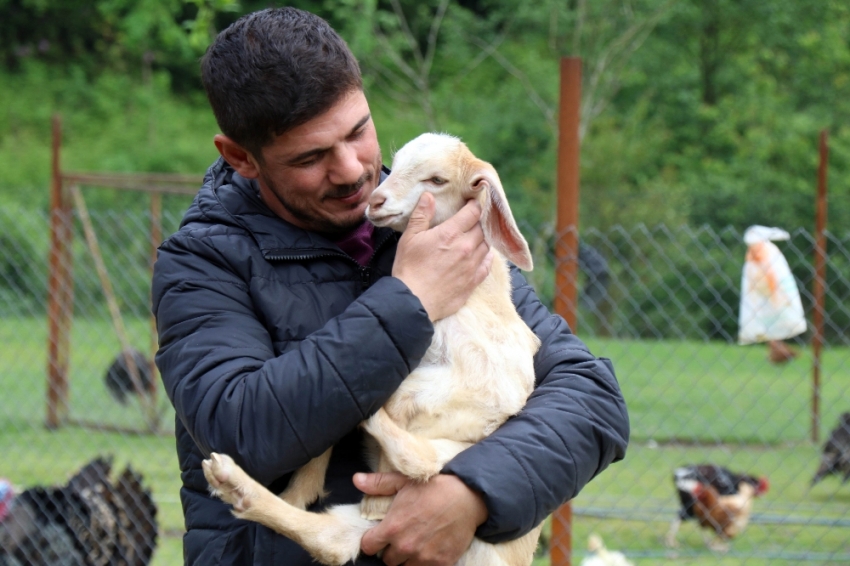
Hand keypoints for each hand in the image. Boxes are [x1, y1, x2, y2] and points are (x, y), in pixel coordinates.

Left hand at [354, 472, 487, 565]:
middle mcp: (405, 547)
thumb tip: (356, 480)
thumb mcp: (403, 481)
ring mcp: (423, 558)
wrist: (467, 497)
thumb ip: (378, 484)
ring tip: (416, 545)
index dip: (373, 540)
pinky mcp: (441, 564)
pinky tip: (430, 551)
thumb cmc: (433, 487)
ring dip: (408, 559)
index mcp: (392, 528)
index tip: (380, 535)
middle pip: (387, 560)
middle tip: (403, 537)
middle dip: (392, 549)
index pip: (369, 546)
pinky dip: (425, 563)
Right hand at [392, 193, 492, 321]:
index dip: (474, 205)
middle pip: (482, 228)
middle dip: (478, 222)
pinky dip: (487, 257)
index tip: (472, 203)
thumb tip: (429, 196)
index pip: (472, 213)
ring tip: (476, 237)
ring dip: (482, 239)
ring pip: (487, 246)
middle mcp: (466, 247)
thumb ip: (421, 215)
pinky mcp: (473, 282)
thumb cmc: (408, 268)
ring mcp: (472, 266)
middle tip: (472, 221)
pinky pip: (488, 265)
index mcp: (450, 234)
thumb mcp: (410, 238)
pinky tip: (482, 256)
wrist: (413, 301)